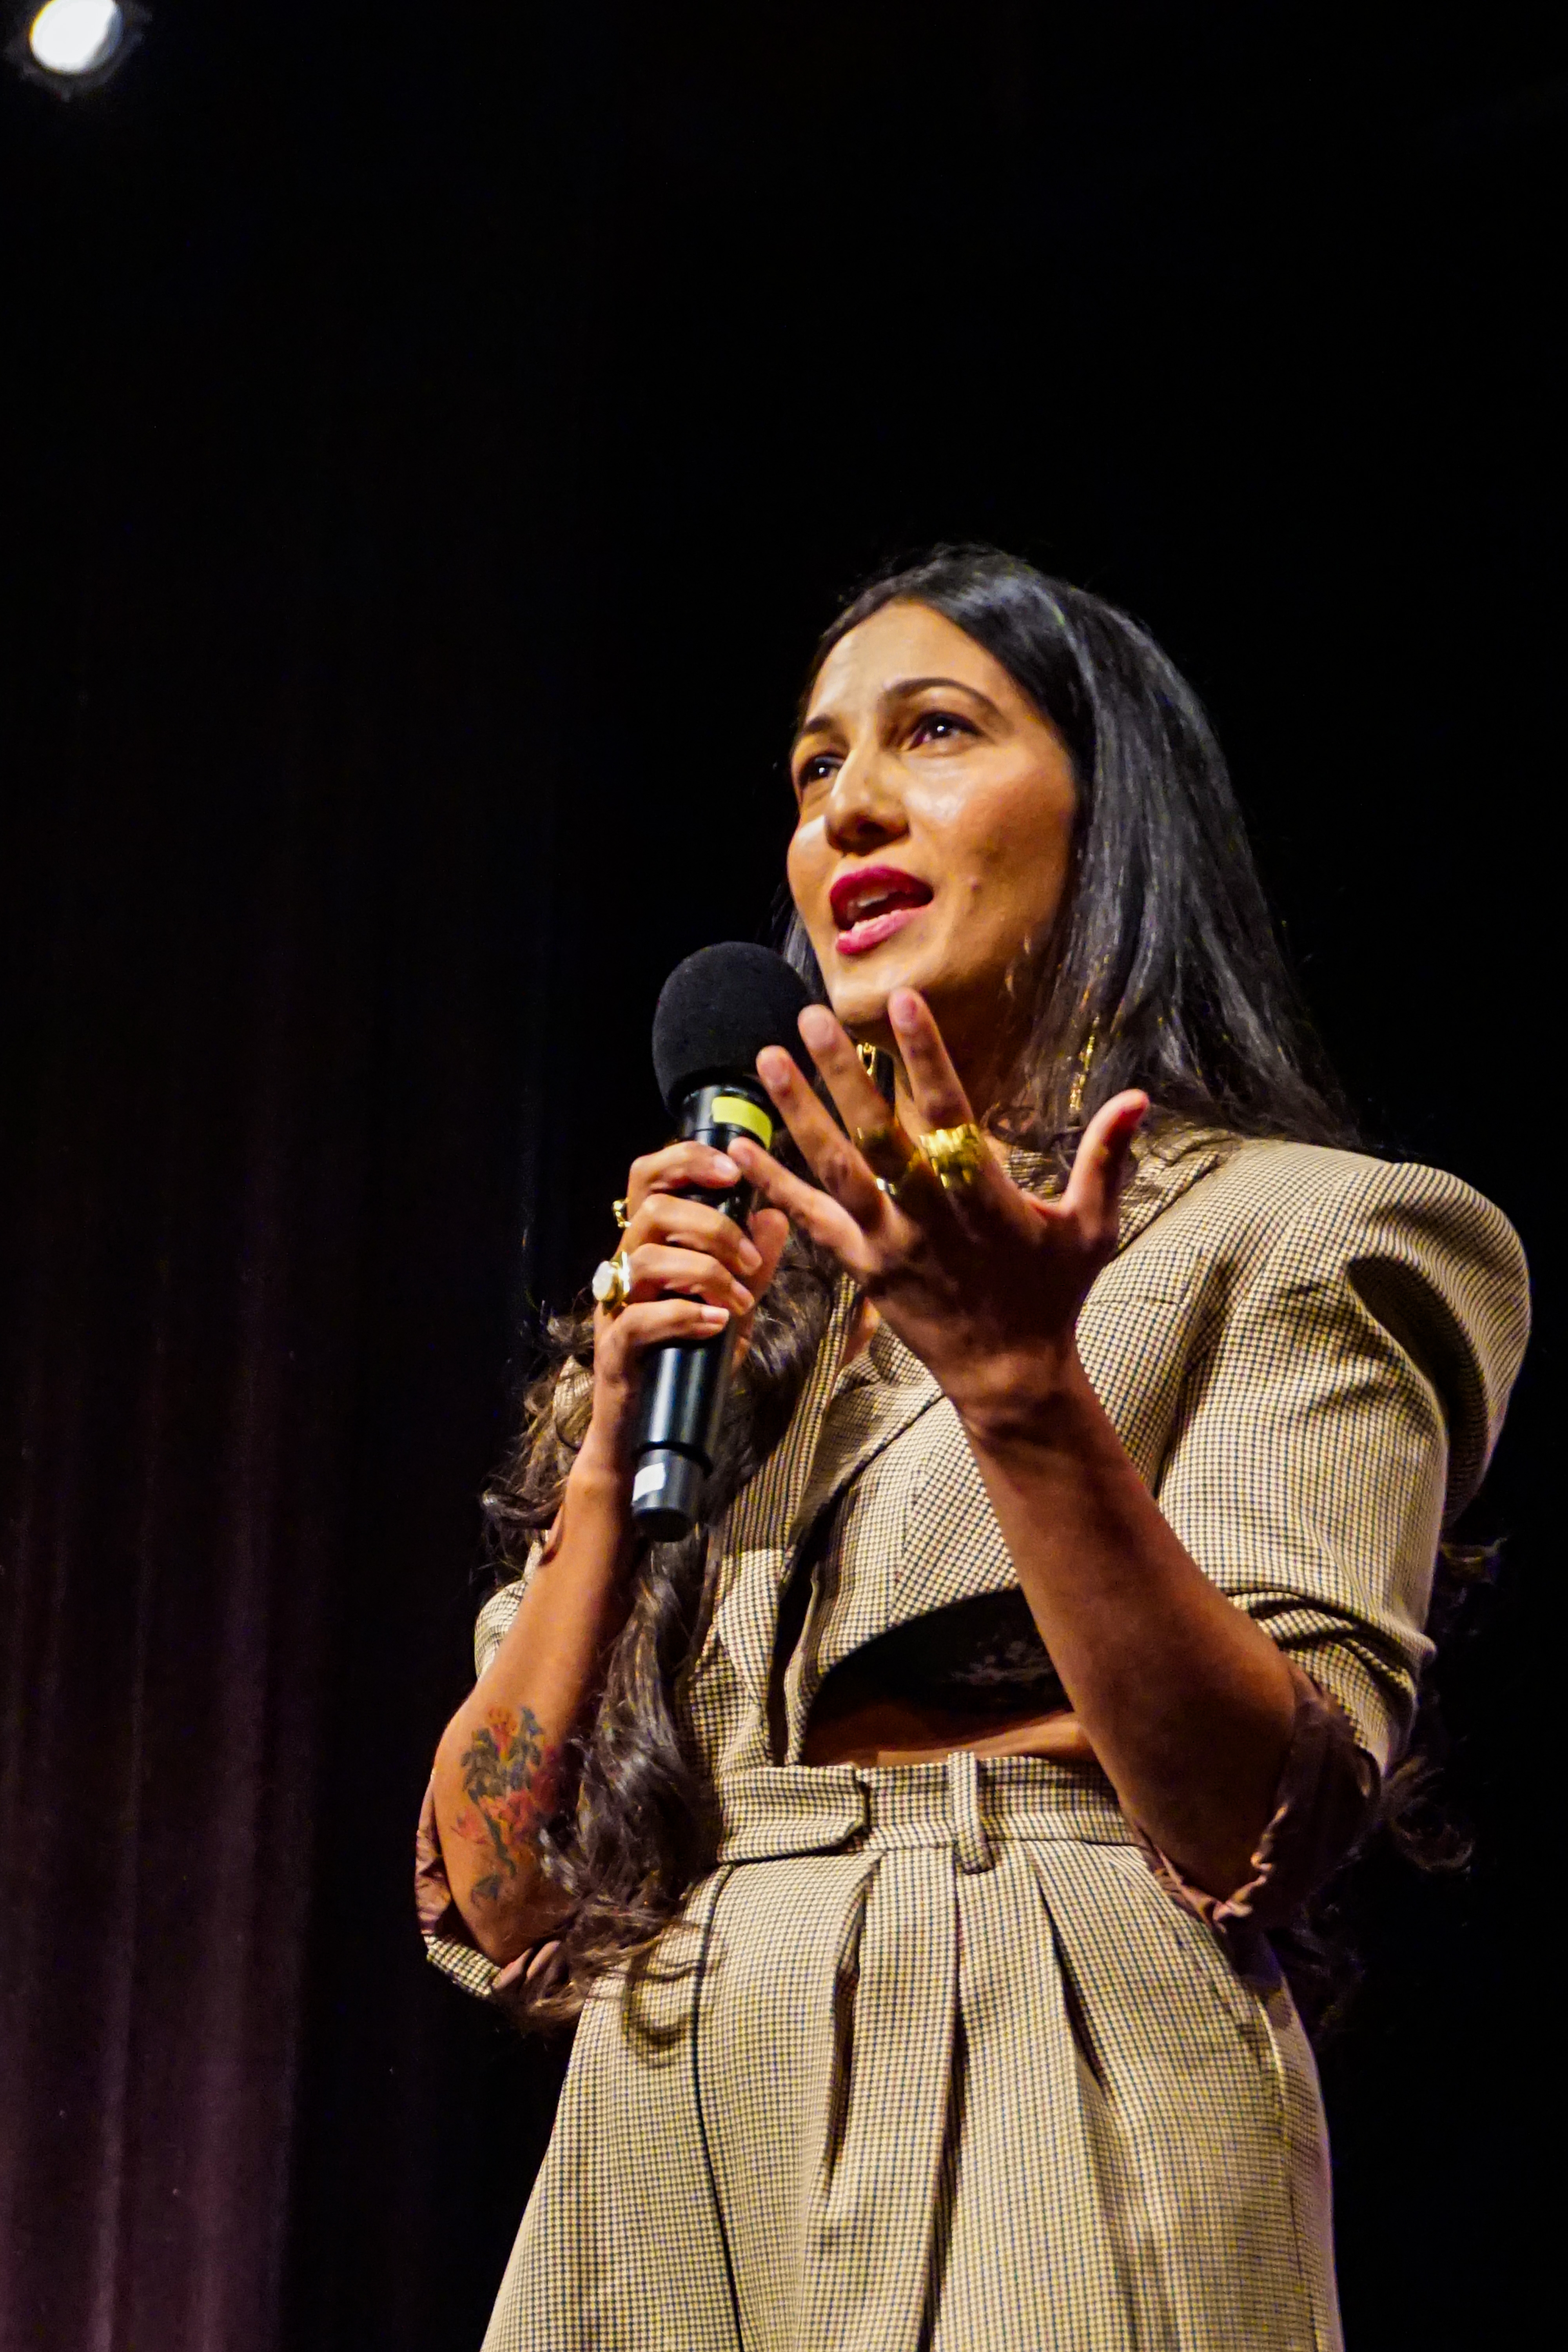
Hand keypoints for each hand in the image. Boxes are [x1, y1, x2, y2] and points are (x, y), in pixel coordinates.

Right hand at [582, 1141, 790, 1479]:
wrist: (650, 1431)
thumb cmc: (689, 1358)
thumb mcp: (734, 1305)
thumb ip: (754, 1264)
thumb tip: (776, 1216)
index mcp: (650, 1244)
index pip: (649, 1176)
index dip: (686, 1160)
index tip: (733, 1172)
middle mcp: (625, 1266)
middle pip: (654, 1210)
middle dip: (713, 1226)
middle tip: (750, 1261)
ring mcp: (615, 1306)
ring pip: (646, 1258)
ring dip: (705, 1272)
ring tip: (740, 1302)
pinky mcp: (614, 1348)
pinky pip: (639, 1318)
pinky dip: (683, 1316)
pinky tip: (716, 1325)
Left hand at [728, 990, 1145, 1437]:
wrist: (1009, 1375)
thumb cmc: (1054, 1295)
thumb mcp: (1092, 1228)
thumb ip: (1107, 1159)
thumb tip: (1139, 1097)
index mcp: (984, 1198)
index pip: (951, 1114)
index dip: (927, 1058)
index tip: (903, 1003)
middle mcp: (929, 1217)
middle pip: (877, 1137)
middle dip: (843, 1074)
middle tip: (810, 1017)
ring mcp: (889, 1243)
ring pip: (834, 1171)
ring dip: (798, 1113)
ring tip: (768, 1059)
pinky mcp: (863, 1267)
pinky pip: (809, 1221)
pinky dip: (773, 1183)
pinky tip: (740, 1146)